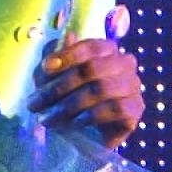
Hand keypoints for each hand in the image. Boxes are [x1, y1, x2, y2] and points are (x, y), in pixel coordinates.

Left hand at [26, 34, 144, 149]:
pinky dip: (92, 115)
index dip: (67, 55)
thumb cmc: (63, 99)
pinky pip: (117, 109)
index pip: (91, 46)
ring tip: (50, 118)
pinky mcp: (135, 110)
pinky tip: (76, 122)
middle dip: (60, 86)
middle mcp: (124, 64)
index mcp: (107, 50)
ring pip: (102, 89)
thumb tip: (68, 35)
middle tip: (36, 103)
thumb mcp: (50, 77)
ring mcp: (132, 86)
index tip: (45, 68)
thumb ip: (55, 56)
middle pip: (93, 68)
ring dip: (70, 104)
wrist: (77, 136)